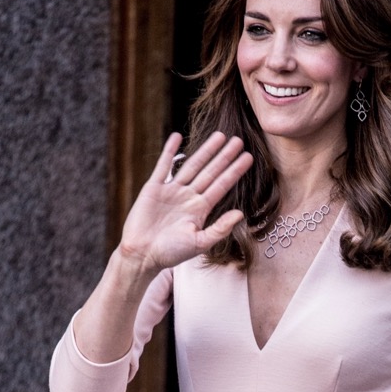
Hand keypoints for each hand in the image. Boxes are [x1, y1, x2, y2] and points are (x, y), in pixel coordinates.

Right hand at [118, 131, 253, 274]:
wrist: (142, 255)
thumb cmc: (170, 253)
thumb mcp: (199, 243)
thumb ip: (220, 229)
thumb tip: (241, 214)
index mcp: (200, 209)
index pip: (222, 185)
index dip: (235, 171)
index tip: (248, 157)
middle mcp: (188, 197)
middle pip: (210, 171)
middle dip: (224, 156)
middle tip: (239, 140)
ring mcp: (172, 191)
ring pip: (192, 165)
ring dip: (205, 150)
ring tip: (219, 136)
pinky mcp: (153, 188)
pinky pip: (163, 166)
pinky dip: (169, 151)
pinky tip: (177, 137)